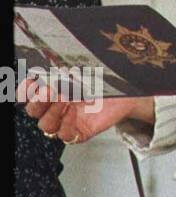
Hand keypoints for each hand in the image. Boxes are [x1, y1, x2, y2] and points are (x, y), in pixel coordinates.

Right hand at [21, 78, 150, 144]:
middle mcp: (55, 109)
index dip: (25, 91)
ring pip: (46, 125)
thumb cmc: (104, 80)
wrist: (128, 92)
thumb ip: (65, 68)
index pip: (27, 96)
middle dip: (37, 101)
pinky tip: (73, 111)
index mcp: (51, 93)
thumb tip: (49, 61)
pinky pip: (66, 135)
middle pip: (34, 111)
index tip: (31, 81)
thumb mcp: (84, 71)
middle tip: (47, 90)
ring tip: (64, 99)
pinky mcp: (79, 133)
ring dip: (52, 112)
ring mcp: (66, 123)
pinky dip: (66, 124)